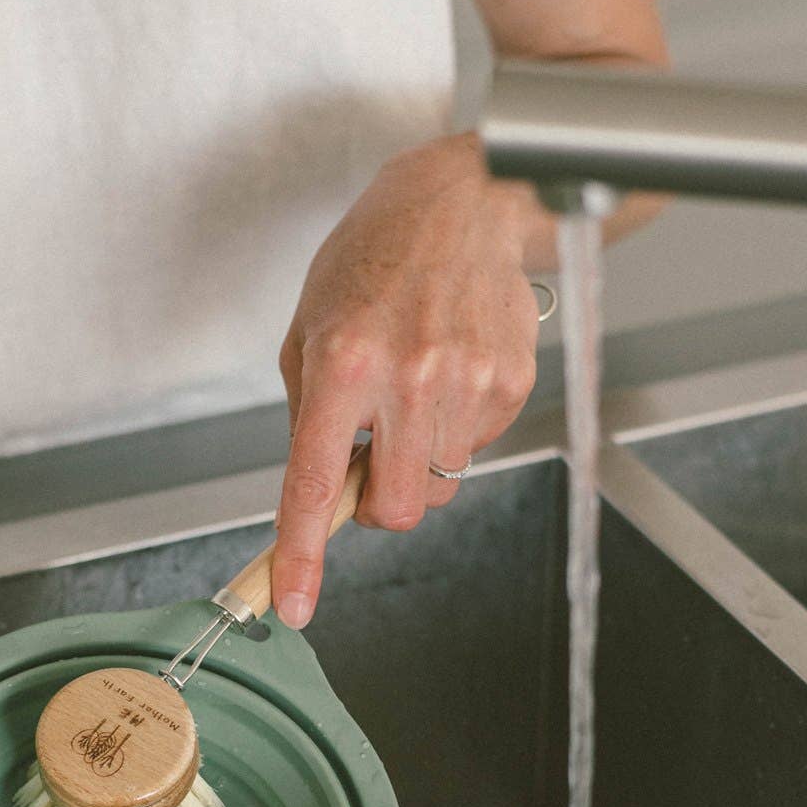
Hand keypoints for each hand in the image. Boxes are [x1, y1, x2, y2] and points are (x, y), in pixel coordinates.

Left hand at [273, 132, 542, 626]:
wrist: (463, 201)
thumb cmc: (375, 259)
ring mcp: (466, 381)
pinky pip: (476, 447)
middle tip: (371, 457)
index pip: (315, 483)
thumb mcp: (311, 326)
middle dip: (378, 502)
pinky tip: (451, 368)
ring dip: (420, 457)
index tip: (295, 605)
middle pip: (396, 508)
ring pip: (439, 484)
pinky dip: (457, 427)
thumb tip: (322, 494)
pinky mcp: (511, 381)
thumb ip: (311, 413)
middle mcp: (406, 377)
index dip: (302, 555)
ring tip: (416, 385)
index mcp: (341, 363)